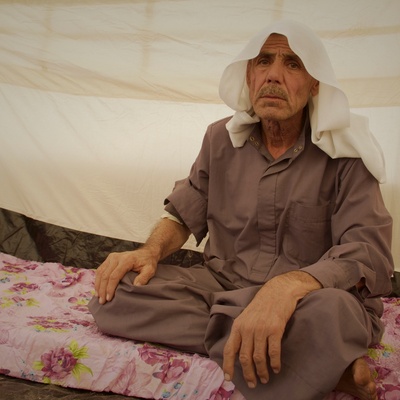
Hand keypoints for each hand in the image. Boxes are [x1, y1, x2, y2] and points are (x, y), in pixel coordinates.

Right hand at [94, 249, 156, 303]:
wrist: (146, 253)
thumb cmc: (148, 262)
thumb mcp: (150, 270)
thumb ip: (144, 278)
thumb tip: (136, 286)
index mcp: (126, 260)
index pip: (114, 276)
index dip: (110, 288)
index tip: (109, 299)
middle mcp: (116, 257)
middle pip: (105, 275)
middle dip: (102, 289)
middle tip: (102, 301)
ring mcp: (112, 257)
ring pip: (100, 272)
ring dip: (98, 286)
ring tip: (98, 297)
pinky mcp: (109, 259)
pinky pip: (100, 270)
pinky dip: (97, 280)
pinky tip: (98, 289)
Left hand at [223, 271, 320, 388]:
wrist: (278, 291)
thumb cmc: (262, 305)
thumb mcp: (246, 316)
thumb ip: (242, 332)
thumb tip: (239, 352)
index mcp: (238, 325)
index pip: (229, 349)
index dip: (228, 365)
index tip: (229, 379)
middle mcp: (247, 328)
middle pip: (244, 357)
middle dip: (248, 374)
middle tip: (252, 384)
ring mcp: (261, 329)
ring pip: (258, 357)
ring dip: (261, 372)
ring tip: (265, 379)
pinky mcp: (275, 329)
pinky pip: (273, 352)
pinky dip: (274, 363)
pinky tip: (276, 368)